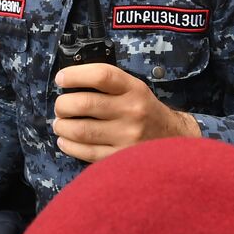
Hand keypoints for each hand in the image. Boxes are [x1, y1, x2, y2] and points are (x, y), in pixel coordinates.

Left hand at [52, 64, 200, 162]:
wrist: (173, 139)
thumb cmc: (144, 110)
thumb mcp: (134, 89)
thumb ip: (107, 84)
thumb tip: (67, 83)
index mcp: (134, 89)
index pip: (102, 76)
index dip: (75, 75)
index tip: (61, 79)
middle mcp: (132, 112)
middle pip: (84, 104)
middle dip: (62, 105)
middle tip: (60, 107)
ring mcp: (127, 137)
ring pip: (80, 130)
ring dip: (61, 126)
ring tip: (60, 124)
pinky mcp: (120, 158)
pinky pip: (85, 152)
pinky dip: (68, 145)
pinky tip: (66, 140)